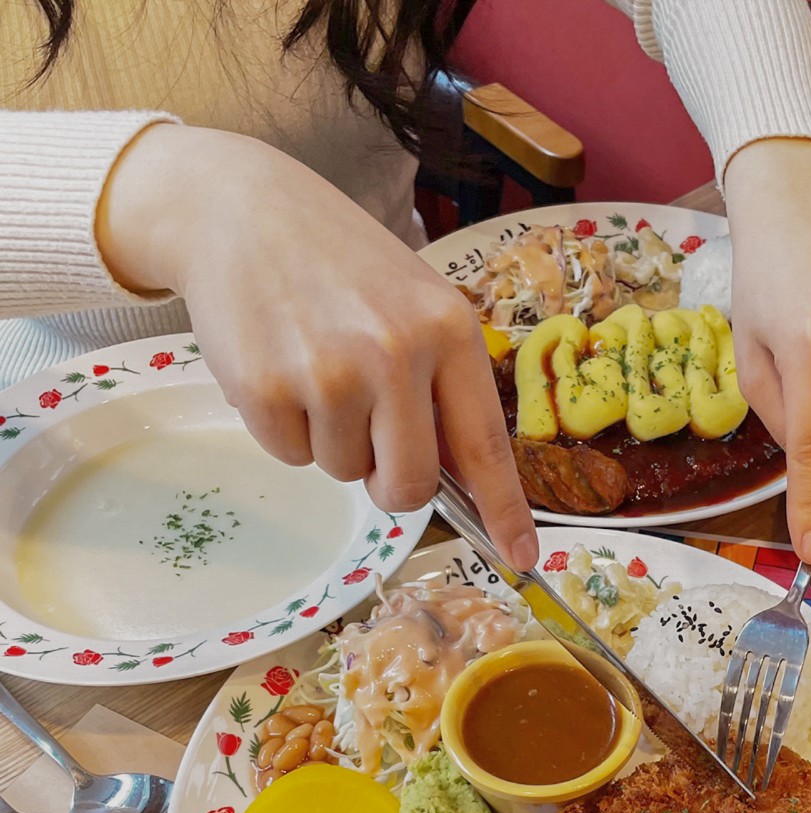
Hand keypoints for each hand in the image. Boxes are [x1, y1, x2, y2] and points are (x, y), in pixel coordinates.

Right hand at [96, 123, 537, 569]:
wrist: (237, 209)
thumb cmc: (339, 266)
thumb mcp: (415, 306)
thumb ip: (444, 387)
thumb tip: (466, 480)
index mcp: (448, 331)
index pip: (485, 446)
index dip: (504, 510)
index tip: (523, 556)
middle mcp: (396, 353)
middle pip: (409, 486)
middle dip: (391, 484)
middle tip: (370, 439)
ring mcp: (329, 373)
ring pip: (345, 473)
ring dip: (331, 440)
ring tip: (315, 366)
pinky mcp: (266, 389)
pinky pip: (290, 456)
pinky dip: (285, 428)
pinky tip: (279, 366)